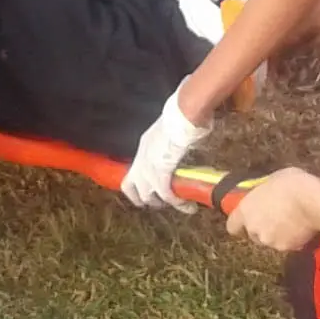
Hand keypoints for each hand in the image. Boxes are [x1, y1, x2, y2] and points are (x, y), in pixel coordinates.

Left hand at [122, 83, 209, 209]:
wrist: (184, 113)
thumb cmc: (182, 116)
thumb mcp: (172, 131)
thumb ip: (173, 142)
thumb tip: (185, 146)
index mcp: (145, 146)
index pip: (133, 172)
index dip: (139, 185)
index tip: (152, 192)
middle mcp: (141, 158)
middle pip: (131, 188)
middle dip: (147, 199)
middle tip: (165, 202)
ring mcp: (148, 166)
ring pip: (146, 196)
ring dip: (162, 203)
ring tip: (179, 204)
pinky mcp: (160, 173)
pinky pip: (165, 194)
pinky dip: (177, 203)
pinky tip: (187, 205)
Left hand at [227, 168, 319, 251]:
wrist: (312, 202)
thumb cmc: (291, 184)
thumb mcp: (271, 181)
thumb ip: (263, 193)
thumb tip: (266, 194)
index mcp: (246, 210)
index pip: (232, 226)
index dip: (239, 225)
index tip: (246, 221)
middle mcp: (254, 229)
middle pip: (253, 234)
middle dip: (262, 228)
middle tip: (276, 218)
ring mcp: (270, 241)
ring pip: (271, 240)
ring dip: (277, 234)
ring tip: (292, 222)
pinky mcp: (287, 248)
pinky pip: (288, 245)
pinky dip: (293, 239)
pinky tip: (302, 228)